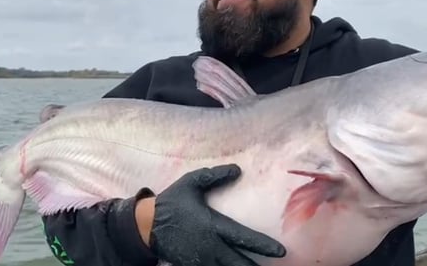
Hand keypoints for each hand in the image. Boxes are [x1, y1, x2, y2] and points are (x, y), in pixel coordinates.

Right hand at [148, 164, 285, 265]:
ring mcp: (201, 260)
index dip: (263, 245)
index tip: (280, 251)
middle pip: (239, 264)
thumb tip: (238, 169)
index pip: (243, 237)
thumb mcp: (191, 183)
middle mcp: (209, 246)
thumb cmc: (171, 202)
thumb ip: (214, 176)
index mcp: (212, 225)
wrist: (145, 226)